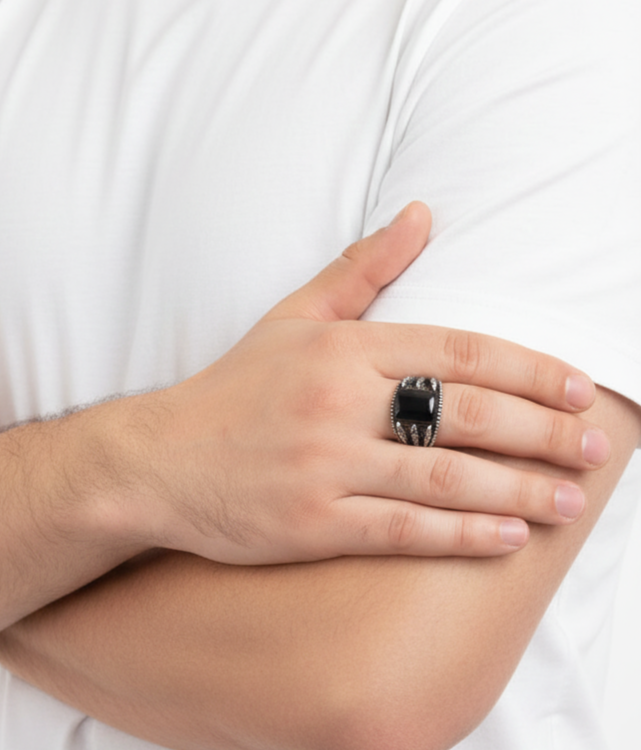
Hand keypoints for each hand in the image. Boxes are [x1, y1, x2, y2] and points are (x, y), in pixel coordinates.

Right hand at [112, 203, 605, 563]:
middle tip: (594, 448)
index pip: (459, 353)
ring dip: (518, 490)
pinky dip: (462, 535)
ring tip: (568, 500)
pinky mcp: (312, 524)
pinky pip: (403, 531)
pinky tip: (508, 536)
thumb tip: (423, 214)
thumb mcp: (292, 319)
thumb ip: (362, 269)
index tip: (580, 388)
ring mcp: (325, 467)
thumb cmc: (231, 392)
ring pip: (443, 477)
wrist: (156, 463)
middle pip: (465, 415)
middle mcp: (338, 404)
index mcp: (343, 350)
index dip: (530, 371)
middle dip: (542, 432)